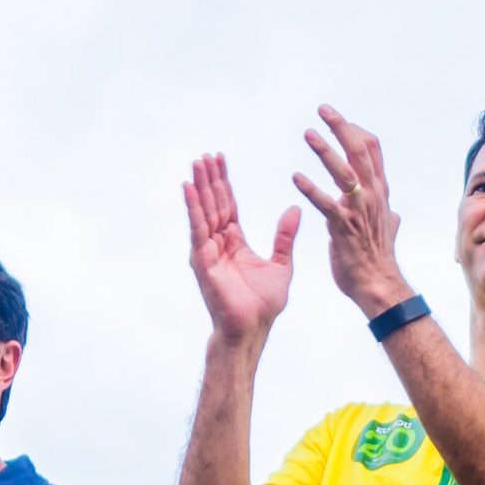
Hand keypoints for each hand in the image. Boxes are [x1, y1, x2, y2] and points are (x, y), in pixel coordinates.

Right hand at [184, 153, 298, 341]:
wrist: (253, 329)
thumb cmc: (263, 305)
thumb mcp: (282, 264)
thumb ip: (285, 237)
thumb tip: (294, 209)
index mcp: (235, 243)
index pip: (228, 206)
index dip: (224, 183)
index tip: (220, 160)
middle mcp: (218, 244)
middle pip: (213, 204)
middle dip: (210, 179)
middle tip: (206, 155)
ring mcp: (208, 252)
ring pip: (204, 212)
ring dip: (200, 188)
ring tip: (197, 164)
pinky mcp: (203, 261)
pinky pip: (198, 229)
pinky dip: (193, 208)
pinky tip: (189, 189)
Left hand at [291, 106, 413, 317]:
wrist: (379, 285)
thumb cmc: (378, 259)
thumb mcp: (388, 232)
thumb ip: (390, 219)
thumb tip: (396, 215)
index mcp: (379, 192)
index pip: (372, 150)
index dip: (356, 131)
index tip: (340, 120)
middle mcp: (372, 195)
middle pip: (360, 150)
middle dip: (341, 127)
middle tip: (323, 109)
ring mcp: (358, 210)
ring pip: (344, 171)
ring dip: (325, 150)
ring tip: (308, 133)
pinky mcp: (343, 227)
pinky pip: (325, 203)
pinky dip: (310, 188)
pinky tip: (295, 177)